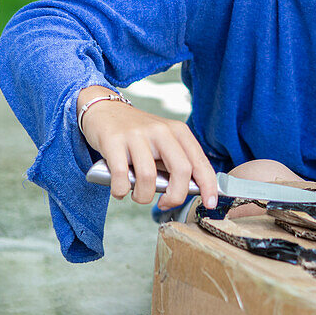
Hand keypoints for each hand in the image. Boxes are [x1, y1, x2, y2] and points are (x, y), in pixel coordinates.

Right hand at [77, 85, 217, 209]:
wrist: (105, 110)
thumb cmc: (138, 134)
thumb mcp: (164, 141)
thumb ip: (176, 161)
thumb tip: (188, 191)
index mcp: (178, 131)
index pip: (200, 162)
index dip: (208, 185)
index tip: (210, 203)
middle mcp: (161, 131)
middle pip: (181, 171)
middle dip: (176, 197)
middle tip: (165, 204)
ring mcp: (137, 135)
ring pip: (149, 178)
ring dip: (143, 196)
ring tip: (138, 195)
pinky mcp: (114, 141)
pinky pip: (121, 177)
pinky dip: (121, 191)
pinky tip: (120, 190)